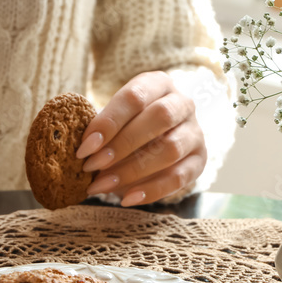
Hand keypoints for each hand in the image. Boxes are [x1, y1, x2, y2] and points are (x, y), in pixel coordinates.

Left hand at [76, 71, 205, 205]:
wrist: (159, 136)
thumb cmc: (128, 123)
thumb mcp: (115, 116)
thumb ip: (100, 127)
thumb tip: (81, 151)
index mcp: (158, 83)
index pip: (135, 97)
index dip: (108, 122)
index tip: (84, 148)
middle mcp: (182, 103)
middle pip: (159, 118)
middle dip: (121, 145)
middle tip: (91, 166)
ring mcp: (195, 132)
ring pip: (170, 149)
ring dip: (132, 170)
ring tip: (102, 185)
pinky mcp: (200, 159)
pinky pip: (179, 177)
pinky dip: (151, 190)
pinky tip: (126, 198)